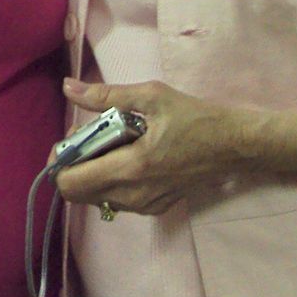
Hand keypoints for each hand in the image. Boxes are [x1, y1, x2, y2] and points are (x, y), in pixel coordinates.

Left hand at [54, 77, 244, 216]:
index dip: (60, 161)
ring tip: (114, 144)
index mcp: (130, 168)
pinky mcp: (154, 209)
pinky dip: (112, 180)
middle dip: (75, 166)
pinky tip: (130, 156)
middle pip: (78, 194)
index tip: (71, 139)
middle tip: (92, 137)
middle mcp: (133, 196)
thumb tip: (68, 88)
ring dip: (93, 173)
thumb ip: (105, 96)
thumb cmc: (196, 118)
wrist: (235, 146)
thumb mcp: (151, 96)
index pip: (71, 183)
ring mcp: (144, 206)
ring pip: (96, 197)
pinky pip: (117, 200)